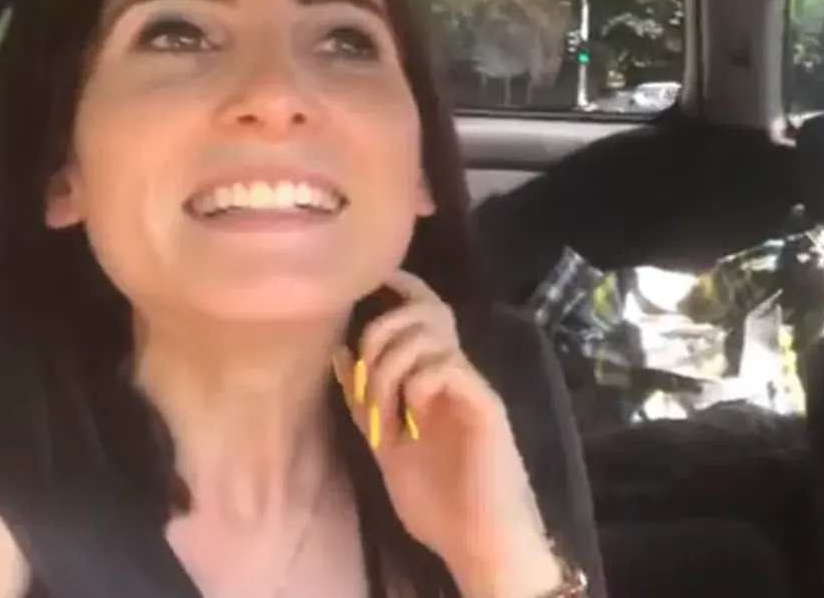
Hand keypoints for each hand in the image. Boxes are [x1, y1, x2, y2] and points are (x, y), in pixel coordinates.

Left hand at [336, 272, 563, 597]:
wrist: (477, 539)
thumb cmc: (438, 499)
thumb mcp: (385, 446)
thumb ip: (365, 402)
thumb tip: (339, 353)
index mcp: (434, 377)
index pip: (425, 311)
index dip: (402, 288)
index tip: (375, 283)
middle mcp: (457, 373)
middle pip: (428, 310)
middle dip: (383, 331)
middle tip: (367, 377)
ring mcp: (472, 388)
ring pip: (432, 336)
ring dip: (392, 365)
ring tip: (385, 410)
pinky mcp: (485, 406)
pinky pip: (446, 367)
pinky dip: (417, 384)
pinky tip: (412, 417)